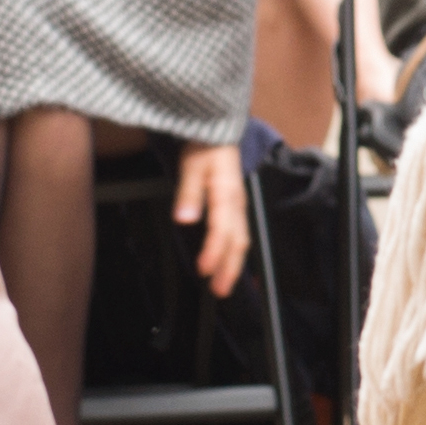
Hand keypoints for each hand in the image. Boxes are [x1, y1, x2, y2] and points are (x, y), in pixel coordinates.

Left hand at [174, 142, 254, 295]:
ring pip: (241, 240)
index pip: (222, 230)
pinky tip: (230, 264)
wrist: (219, 133)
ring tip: (224, 285)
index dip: (213, 252)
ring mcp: (239, 207)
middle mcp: (237, 205)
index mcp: (227, 195)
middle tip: (219, 291)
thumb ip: (189, 194)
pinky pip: (239, 235)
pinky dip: (235, 253)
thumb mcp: (191, 165)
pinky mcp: (236, 208)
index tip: (202, 270)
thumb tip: (184, 219)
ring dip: (233, 264)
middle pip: (237, 241)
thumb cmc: (205, 147)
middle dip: (229, 268)